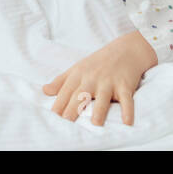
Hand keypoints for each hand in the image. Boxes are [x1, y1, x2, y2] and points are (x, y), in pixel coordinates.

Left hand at [42, 31, 157, 126]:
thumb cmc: (98, 63)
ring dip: (100, 110)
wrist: (126, 50)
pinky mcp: (125, 85)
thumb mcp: (77, 68)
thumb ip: (61, 81)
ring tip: (96, 124)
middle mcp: (93, 78)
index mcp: (79, 74)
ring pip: (103, 97)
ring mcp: (109, 82)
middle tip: (67, 121)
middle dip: (74, 108)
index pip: (66, 91)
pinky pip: (126, 100)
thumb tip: (44, 91)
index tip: (53, 117)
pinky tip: (127, 122)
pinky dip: (128, 111)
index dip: (59, 103)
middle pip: (81, 95)